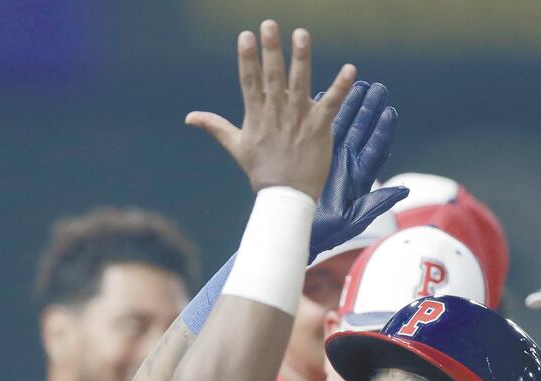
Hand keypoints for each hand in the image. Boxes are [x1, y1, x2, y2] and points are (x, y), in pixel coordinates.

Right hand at [186, 21, 356, 200]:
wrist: (285, 197)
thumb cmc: (262, 171)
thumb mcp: (236, 146)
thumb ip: (214, 126)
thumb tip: (189, 117)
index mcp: (256, 115)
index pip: (249, 81)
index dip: (247, 58)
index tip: (245, 35)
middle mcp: (276, 113)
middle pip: (273, 76)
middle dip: (271, 50)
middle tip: (269, 24)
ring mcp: (298, 120)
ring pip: (300, 83)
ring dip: (301, 58)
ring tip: (302, 34)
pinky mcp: (318, 128)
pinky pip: (331, 104)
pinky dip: (341, 87)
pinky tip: (350, 69)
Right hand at [310, 81, 407, 259]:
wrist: (298, 233)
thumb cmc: (327, 232)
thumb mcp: (353, 220)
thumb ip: (376, 204)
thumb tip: (403, 191)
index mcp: (359, 178)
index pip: (375, 149)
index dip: (382, 131)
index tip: (389, 112)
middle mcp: (348, 165)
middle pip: (362, 132)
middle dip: (370, 109)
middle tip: (378, 88)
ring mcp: (331, 159)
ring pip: (343, 127)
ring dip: (350, 106)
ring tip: (358, 84)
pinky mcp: (315, 157)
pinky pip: (321, 132)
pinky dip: (324, 115)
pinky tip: (326, 97)